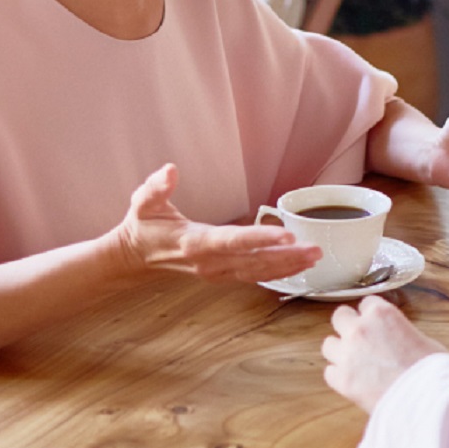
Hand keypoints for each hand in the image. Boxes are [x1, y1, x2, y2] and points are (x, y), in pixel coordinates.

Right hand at [111, 164, 321, 282]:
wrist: (133, 258)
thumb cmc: (142, 226)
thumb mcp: (142, 202)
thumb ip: (157, 187)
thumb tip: (170, 170)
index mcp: (193, 242)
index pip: (232, 241)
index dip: (260, 238)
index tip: (286, 235)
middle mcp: (208, 262)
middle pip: (253, 261)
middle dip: (286, 257)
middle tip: (316, 250)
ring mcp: (216, 272)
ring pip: (257, 273)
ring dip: (288, 267)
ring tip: (315, 257)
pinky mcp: (221, 275)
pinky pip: (254, 276)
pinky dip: (278, 273)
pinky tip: (299, 267)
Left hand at [322, 294, 445, 411]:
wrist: (427, 399)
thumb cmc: (433, 369)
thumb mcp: (420, 338)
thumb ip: (399, 332)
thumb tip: (395, 340)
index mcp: (382, 314)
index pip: (366, 303)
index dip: (371, 315)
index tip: (376, 325)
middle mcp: (359, 329)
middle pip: (340, 316)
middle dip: (348, 326)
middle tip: (360, 340)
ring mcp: (347, 354)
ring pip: (328, 344)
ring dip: (340, 351)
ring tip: (355, 363)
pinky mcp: (341, 379)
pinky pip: (330, 372)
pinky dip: (339, 376)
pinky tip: (354, 382)